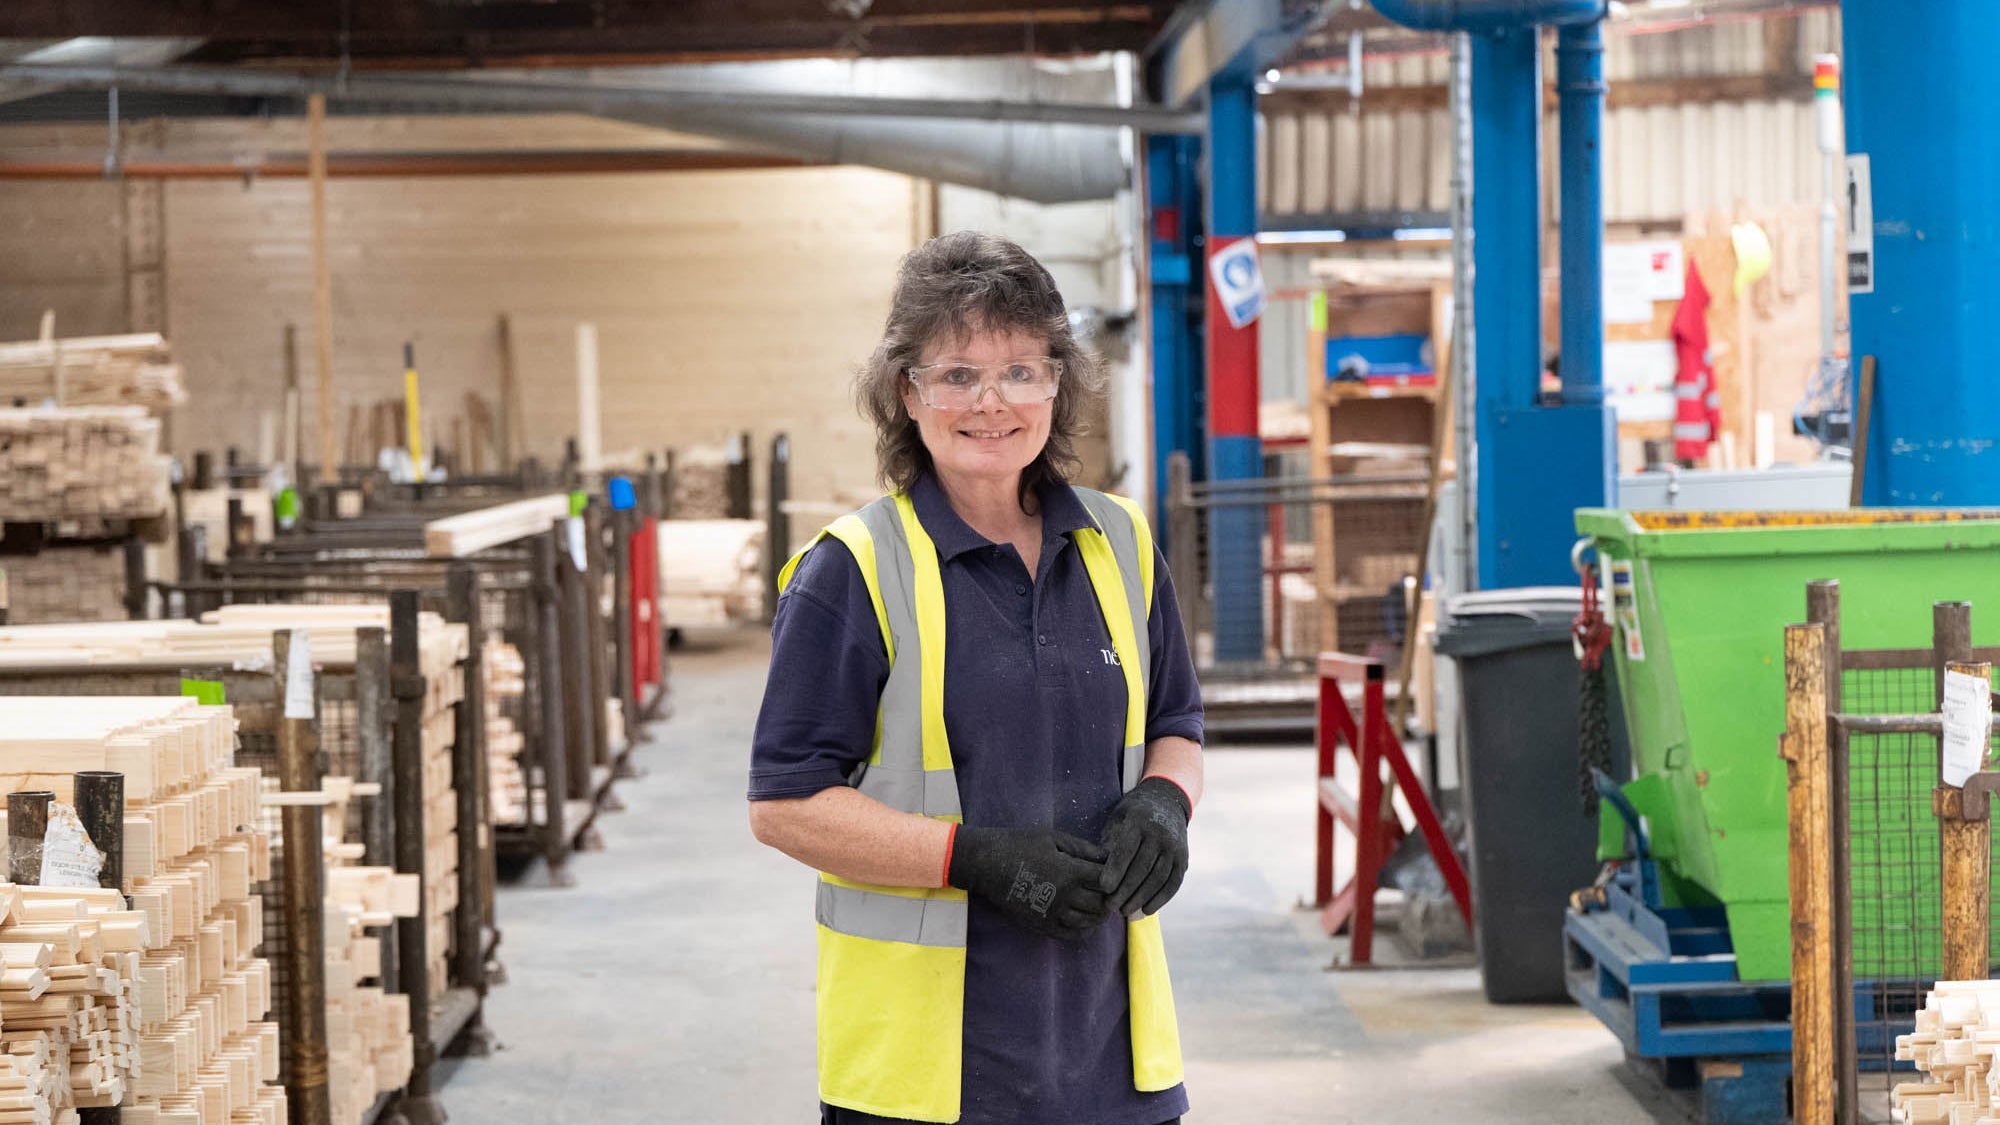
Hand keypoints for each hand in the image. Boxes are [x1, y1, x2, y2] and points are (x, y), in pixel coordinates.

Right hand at [948, 827, 1113, 941]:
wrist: (987, 864)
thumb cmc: (1020, 844)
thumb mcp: (1053, 838)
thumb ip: (1083, 849)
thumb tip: (1109, 857)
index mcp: (1070, 871)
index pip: (1107, 880)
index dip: (1117, 877)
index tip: (1118, 874)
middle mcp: (1065, 895)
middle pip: (1102, 904)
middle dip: (1111, 897)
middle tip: (1114, 892)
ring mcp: (1053, 913)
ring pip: (1090, 922)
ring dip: (1100, 915)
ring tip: (1103, 906)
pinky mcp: (1042, 925)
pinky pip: (1072, 934)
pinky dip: (1085, 930)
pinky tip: (1087, 921)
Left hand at [1098, 777, 1190, 917]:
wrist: (1167, 801)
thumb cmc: (1133, 813)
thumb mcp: (1119, 818)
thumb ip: (1110, 841)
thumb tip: (1097, 873)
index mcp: (1139, 821)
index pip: (1126, 850)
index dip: (1115, 871)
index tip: (1103, 888)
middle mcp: (1160, 834)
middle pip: (1142, 868)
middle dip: (1125, 890)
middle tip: (1110, 906)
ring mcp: (1175, 847)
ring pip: (1158, 879)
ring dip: (1141, 898)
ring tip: (1125, 912)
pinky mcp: (1184, 859)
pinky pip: (1173, 883)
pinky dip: (1160, 899)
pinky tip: (1146, 910)